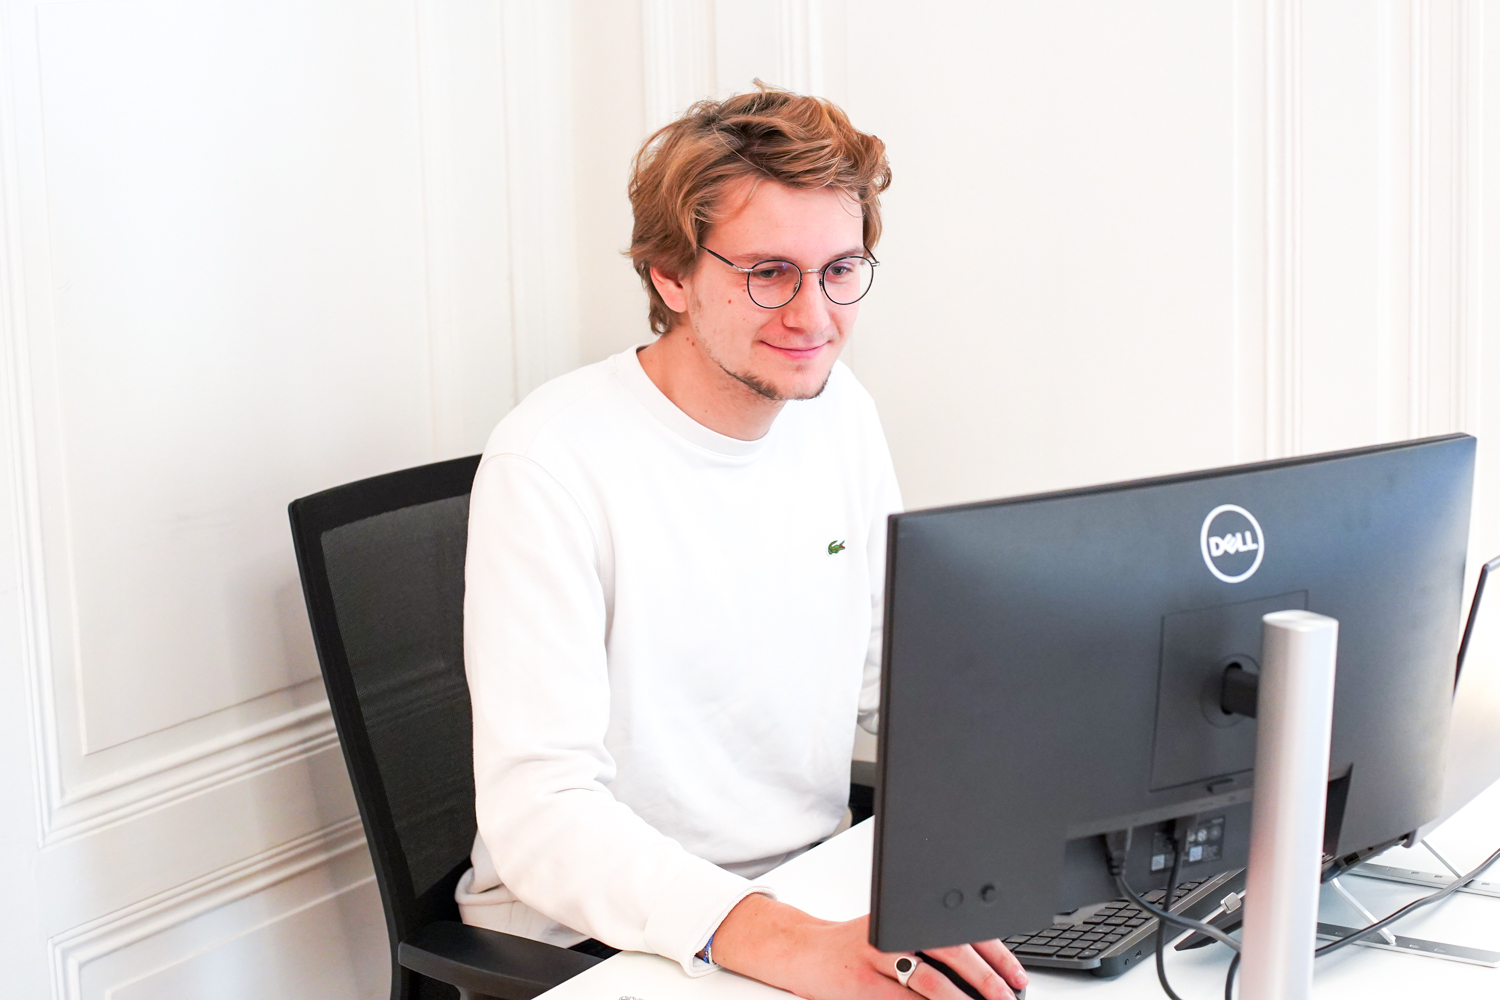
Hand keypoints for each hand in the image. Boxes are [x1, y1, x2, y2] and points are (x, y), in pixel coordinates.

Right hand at [709, 893, 1027, 999]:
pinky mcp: (857, 982)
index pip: (961, 929)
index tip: (1017, 976)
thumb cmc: (852, 947)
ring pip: (929, 980)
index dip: (996, 953)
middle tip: (1008, 998)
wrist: (801, 949)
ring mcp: (874, 956)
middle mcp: (893, 930)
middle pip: (951, 951)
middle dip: (987, 979)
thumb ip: (928, 946)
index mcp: (907, 915)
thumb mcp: (892, 935)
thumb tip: (982, 975)